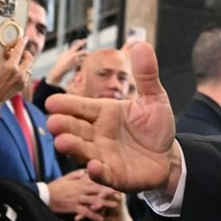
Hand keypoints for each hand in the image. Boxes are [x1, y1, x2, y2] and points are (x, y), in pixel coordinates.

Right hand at [0, 36, 33, 110]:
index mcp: (10, 68)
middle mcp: (19, 74)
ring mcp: (22, 81)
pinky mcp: (23, 86)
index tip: (25, 38)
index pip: (19, 51)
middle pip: (29, 58)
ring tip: (15, 62)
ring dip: (24, 62)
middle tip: (19, 51)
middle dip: (25, 53)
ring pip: (29, 67)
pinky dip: (23, 71)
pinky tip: (15, 71)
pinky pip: (27, 75)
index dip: (21, 43)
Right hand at [46, 43, 179, 193]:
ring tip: (63, 142)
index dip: (67, 105)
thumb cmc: (155, 126)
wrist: (168, 157)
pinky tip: (94, 167)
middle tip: (54, 122)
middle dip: (63, 126)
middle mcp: (98, 134)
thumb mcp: (154, 99)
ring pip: (83, 151)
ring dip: (72, 148)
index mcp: (105, 113)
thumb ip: (146, 75)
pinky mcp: (114, 175)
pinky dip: (98, 172)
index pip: (82, 107)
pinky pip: (103, 174)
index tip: (52, 102)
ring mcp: (104, 155)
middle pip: (75, 129)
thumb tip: (142, 44)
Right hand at [47, 39, 87, 84]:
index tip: (86, 40)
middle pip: (83, 52)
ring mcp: (75, 60)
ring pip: (84, 58)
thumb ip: (67, 52)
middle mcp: (73, 55)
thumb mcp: (62, 55)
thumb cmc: (60, 62)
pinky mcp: (76, 65)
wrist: (59, 69)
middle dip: (87, 52)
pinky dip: (83, 64)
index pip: (77, 45)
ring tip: (87, 60)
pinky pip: (82, 64)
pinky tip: (84, 65)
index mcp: (70, 51)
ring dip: (86, 59)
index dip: (82, 42)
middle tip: (89, 53)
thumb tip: (70, 49)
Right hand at [47, 169, 119, 220]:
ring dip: (105, 203)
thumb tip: (85, 171)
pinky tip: (100, 218)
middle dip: (109, 191)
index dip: (106, 180)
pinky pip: (85, 212)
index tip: (116, 181)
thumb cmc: (56, 186)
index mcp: (80, 181)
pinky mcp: (73, 207)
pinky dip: (93, 215)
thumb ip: (77, 173)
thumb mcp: (67, 177)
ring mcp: (78, 198)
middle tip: (120, 192)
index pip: (96, 180)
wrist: (45, 195)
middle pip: (98, 189)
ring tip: (115, 205)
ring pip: (94, 200)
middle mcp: (81, 189)